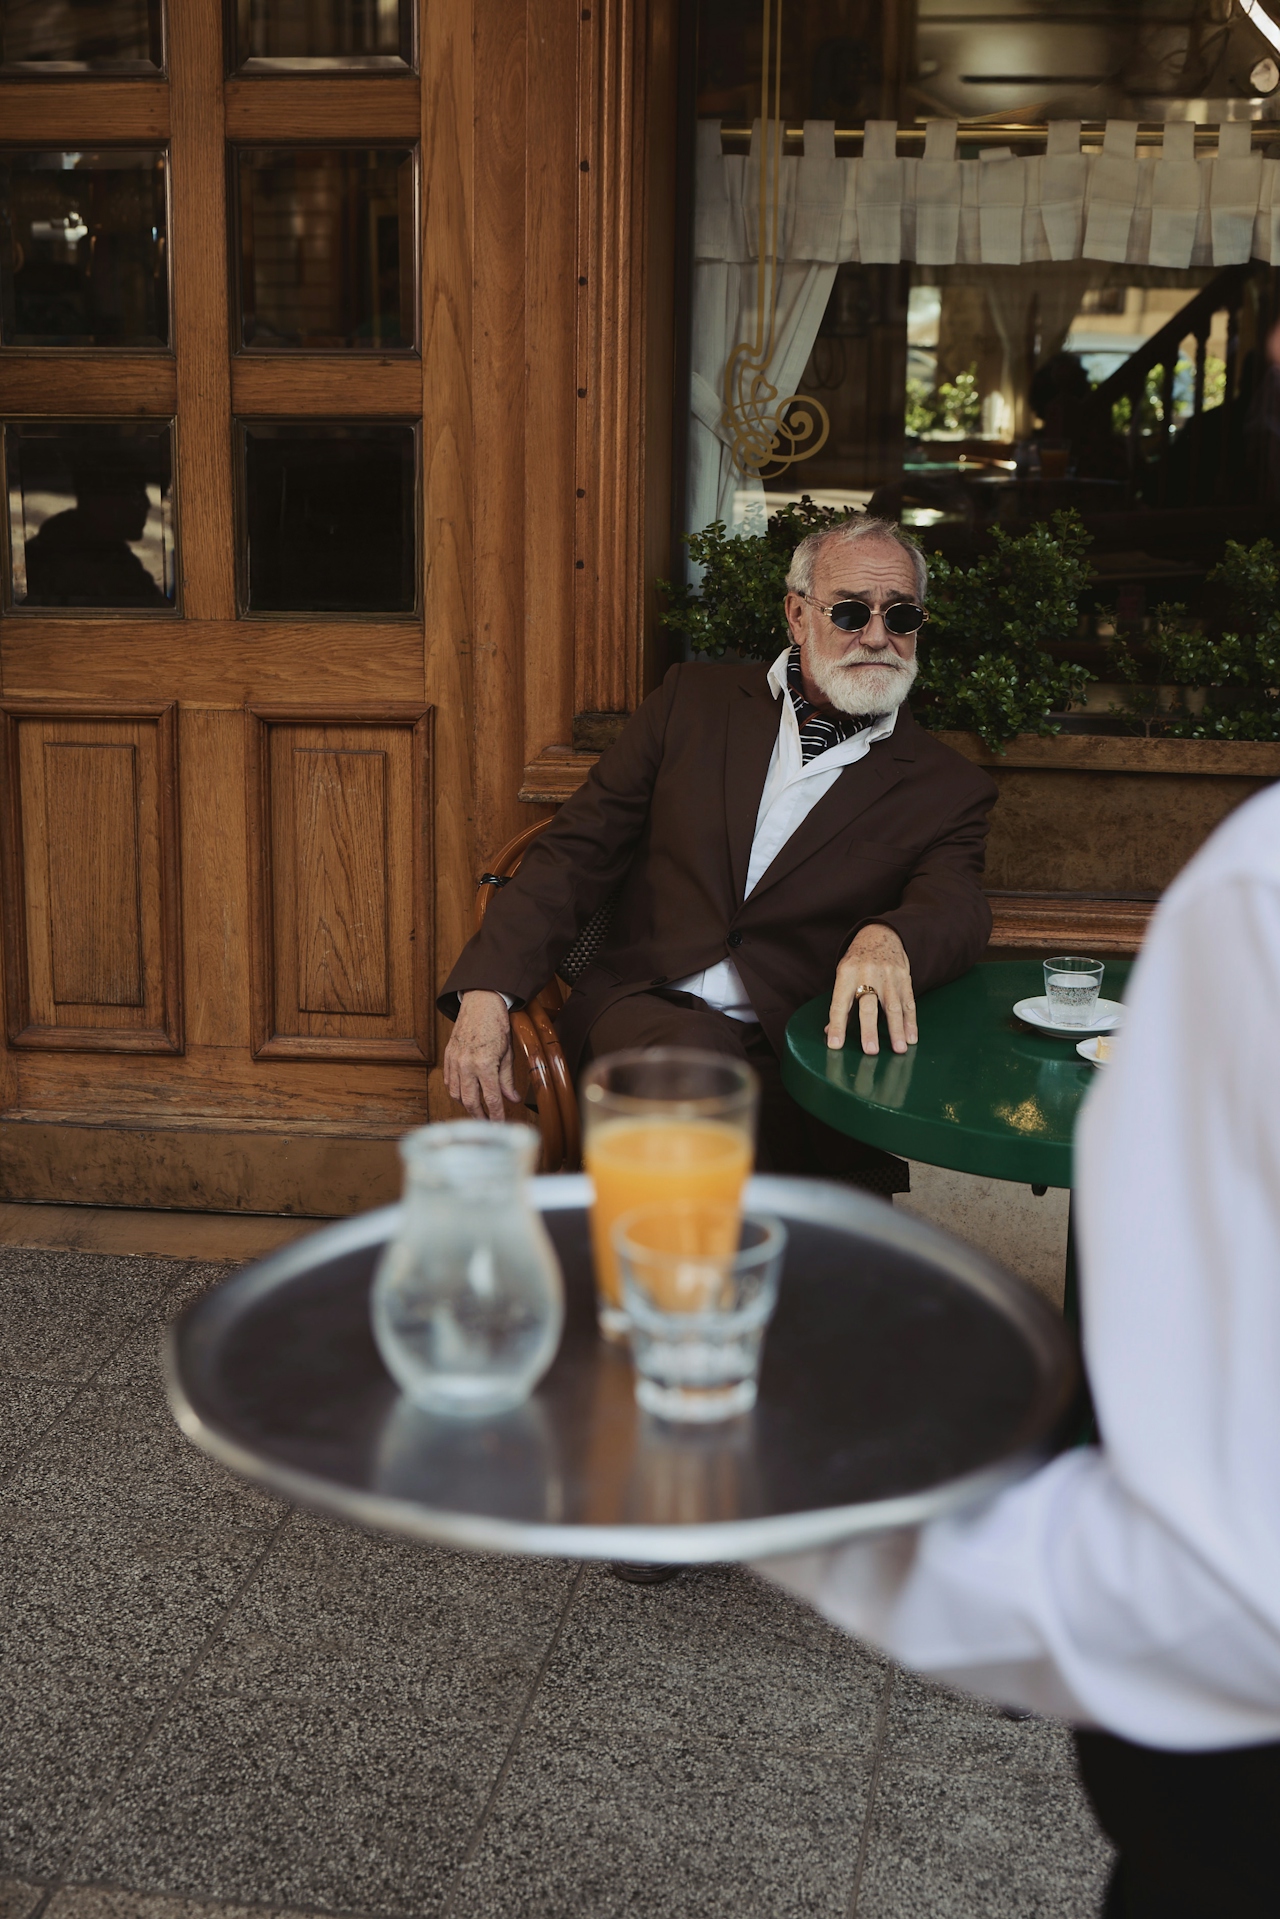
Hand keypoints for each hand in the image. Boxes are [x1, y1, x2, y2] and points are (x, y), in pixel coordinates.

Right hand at [443, 990, 518, 1119]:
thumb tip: (513, 1098)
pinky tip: (464, 1094)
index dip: (496, 1115)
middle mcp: (466, 1065)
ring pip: (456, 1094)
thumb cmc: (497, 1024)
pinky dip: (455, 1092)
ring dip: (466, 1105)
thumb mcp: (508, 1052)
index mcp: (485, 1065)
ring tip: (478, 1111)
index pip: (491, 1099)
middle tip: (488, 1124)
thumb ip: (508, 1078)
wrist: (480, 1002)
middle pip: (470, 1102)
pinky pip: (448, 1082)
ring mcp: (454, 1061)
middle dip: (480, 1117)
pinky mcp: (448, 1056)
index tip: (500, 1124)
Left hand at [826, 925, 916, 1055]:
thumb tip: (831, 1032)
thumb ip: (840, 1003)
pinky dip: (911, 1021)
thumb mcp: (843, 975)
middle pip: (868, 1006)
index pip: (839, 1004)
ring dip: (897, 1030)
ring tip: (899, 1049)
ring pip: (893, 1006)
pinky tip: (911, 1037)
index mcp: (847, 974)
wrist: (881, 934)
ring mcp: (888, 977)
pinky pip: (908, 1002)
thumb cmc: (857, 960)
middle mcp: (867, 975)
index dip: (837, 1026)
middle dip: (869, 1030)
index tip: (835, 1045)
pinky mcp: (904, 978)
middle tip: (870, 1051)